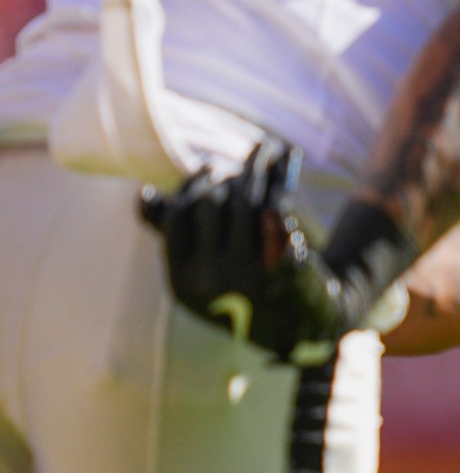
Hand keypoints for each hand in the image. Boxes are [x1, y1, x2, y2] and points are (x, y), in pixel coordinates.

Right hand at [140, 143, 409, 365]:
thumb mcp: (198, 275)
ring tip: (262, 149)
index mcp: (182, 283)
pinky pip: (280, 205)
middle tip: (230, 167)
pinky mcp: (286, 260)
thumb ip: (173, 237)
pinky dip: (284, 175)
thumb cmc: (241, 292)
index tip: (205, 173)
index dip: (191, 188)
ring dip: (255, 167)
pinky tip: (287, 157)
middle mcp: (212, 279)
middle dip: (222, 177)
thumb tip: (146, 194)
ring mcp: (250, 271)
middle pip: (211, 204)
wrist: (300, 323)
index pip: (178, 216)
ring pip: (246, 200)